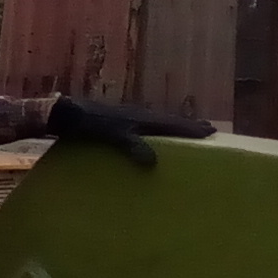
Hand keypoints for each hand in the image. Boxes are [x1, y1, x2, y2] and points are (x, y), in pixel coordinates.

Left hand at [47, 96, 216, 167]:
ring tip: (185, 135)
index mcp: (143, 117)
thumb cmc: (89, 125)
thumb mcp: (112, 136)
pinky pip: (144, 129)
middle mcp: (139, 115)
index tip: (213, 131)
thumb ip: (132, 146)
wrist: (64, 115)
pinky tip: (151, 140)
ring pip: (157, 124)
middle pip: (169, 121)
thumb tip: (153, 162)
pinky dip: (156, 133)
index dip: (192, 129)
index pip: (174, 123)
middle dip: (188, 126)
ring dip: (173, 129)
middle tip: (208, 130)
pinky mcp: (117, 124)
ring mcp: (128, 118)